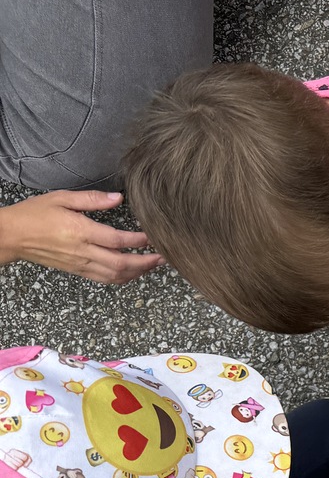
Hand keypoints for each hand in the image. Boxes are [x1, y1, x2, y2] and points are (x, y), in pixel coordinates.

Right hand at [0, 191, 163, 283]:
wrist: (13, 236)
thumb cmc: (35, 214)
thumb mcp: (62, 198)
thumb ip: (92, 199)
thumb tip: (118, 198)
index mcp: (80, 231)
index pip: (117, 240)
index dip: (139, 240)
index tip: (154, 237)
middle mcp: (83, 251)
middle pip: (121, 263)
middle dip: (146, 262)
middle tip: (164, 257)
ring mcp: (81, 264)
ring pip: (116, 275)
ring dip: (139, 272)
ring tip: (154, 265)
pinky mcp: (78, 271)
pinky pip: (106, 279)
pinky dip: (124, 278)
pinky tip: (134, 272)